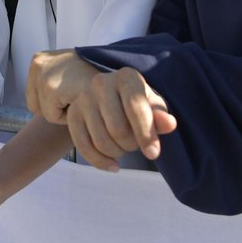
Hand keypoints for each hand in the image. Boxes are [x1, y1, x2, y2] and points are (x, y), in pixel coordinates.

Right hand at [27, 50, 174, 168]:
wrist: (109, 97)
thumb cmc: (136, 102)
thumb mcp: (151, 105)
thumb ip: (160, 115)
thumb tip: (170, 124)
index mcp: (126, 76)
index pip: (137, 108)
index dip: (147, 134)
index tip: (154, 154)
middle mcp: (100, 82)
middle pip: (119, 130)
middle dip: (131, 145)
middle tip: (136, 145)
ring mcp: (82, 98)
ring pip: (102, 141)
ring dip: (117, 153)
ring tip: (124, 148)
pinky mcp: (71, 114)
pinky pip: (84, 147)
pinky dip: (100, 162)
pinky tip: (113, 166)